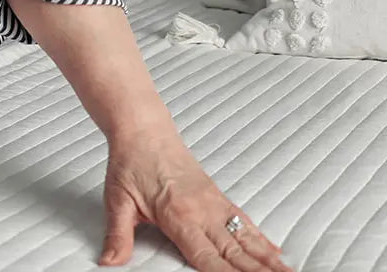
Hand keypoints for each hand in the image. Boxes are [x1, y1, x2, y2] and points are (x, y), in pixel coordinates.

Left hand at [99, 133, 293, 270]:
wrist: (142, 128)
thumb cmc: (130, 162)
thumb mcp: (117, 198)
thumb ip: (118, 234)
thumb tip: (109, 262)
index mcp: (179, 216)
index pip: (210, 260)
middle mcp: (203, 211)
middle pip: (237, 254)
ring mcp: (213, 202)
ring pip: (247, 238)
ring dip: (270, 261)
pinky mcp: (216, 195)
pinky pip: (244, 220)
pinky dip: (262, 239)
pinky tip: (277, 252)